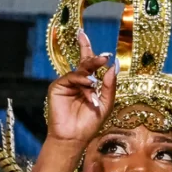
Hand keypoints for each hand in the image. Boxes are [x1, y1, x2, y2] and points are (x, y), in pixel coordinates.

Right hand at [47, 29, 117, 143]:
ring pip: (80, 71)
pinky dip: (81, 82)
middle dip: (94, 58)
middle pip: (84, 62)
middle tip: (104, 56)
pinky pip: (71, 78)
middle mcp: (77, 81)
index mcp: (88, 83)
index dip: (86, 48)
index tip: (83, 34)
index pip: (88, 62)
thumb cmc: (90, 123)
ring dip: (90, 76)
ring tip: (95, 83)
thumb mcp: (106, 103)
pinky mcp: (57, 87)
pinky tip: (88, 88)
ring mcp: (66, 83)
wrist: (74, 137)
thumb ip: (110, 85)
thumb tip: (113, 66)